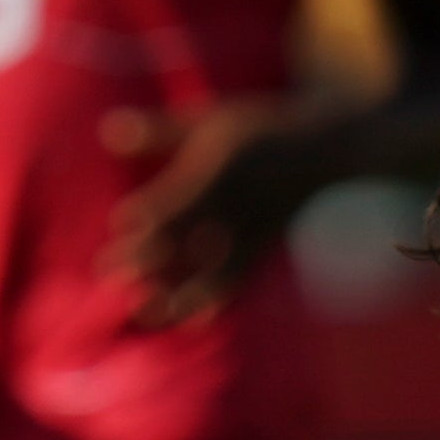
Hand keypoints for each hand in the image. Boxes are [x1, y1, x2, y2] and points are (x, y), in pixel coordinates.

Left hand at [99, 101, 318, 324]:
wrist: (331, 149)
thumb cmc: (261, 127)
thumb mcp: (211, 118)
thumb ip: (161, 130)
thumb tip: (108, 130)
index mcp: (222, 169)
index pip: (179, 198)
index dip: (147, 215)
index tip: (119, 225)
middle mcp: (239, 206)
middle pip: (188, 239)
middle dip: (148, 259)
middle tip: (110, 275)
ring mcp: (255, 230)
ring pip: (212, 269)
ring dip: (177, 293)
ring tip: (144, 312)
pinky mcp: (266, 247)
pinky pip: (240, 279)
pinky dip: (215, 301)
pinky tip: (193, 320)